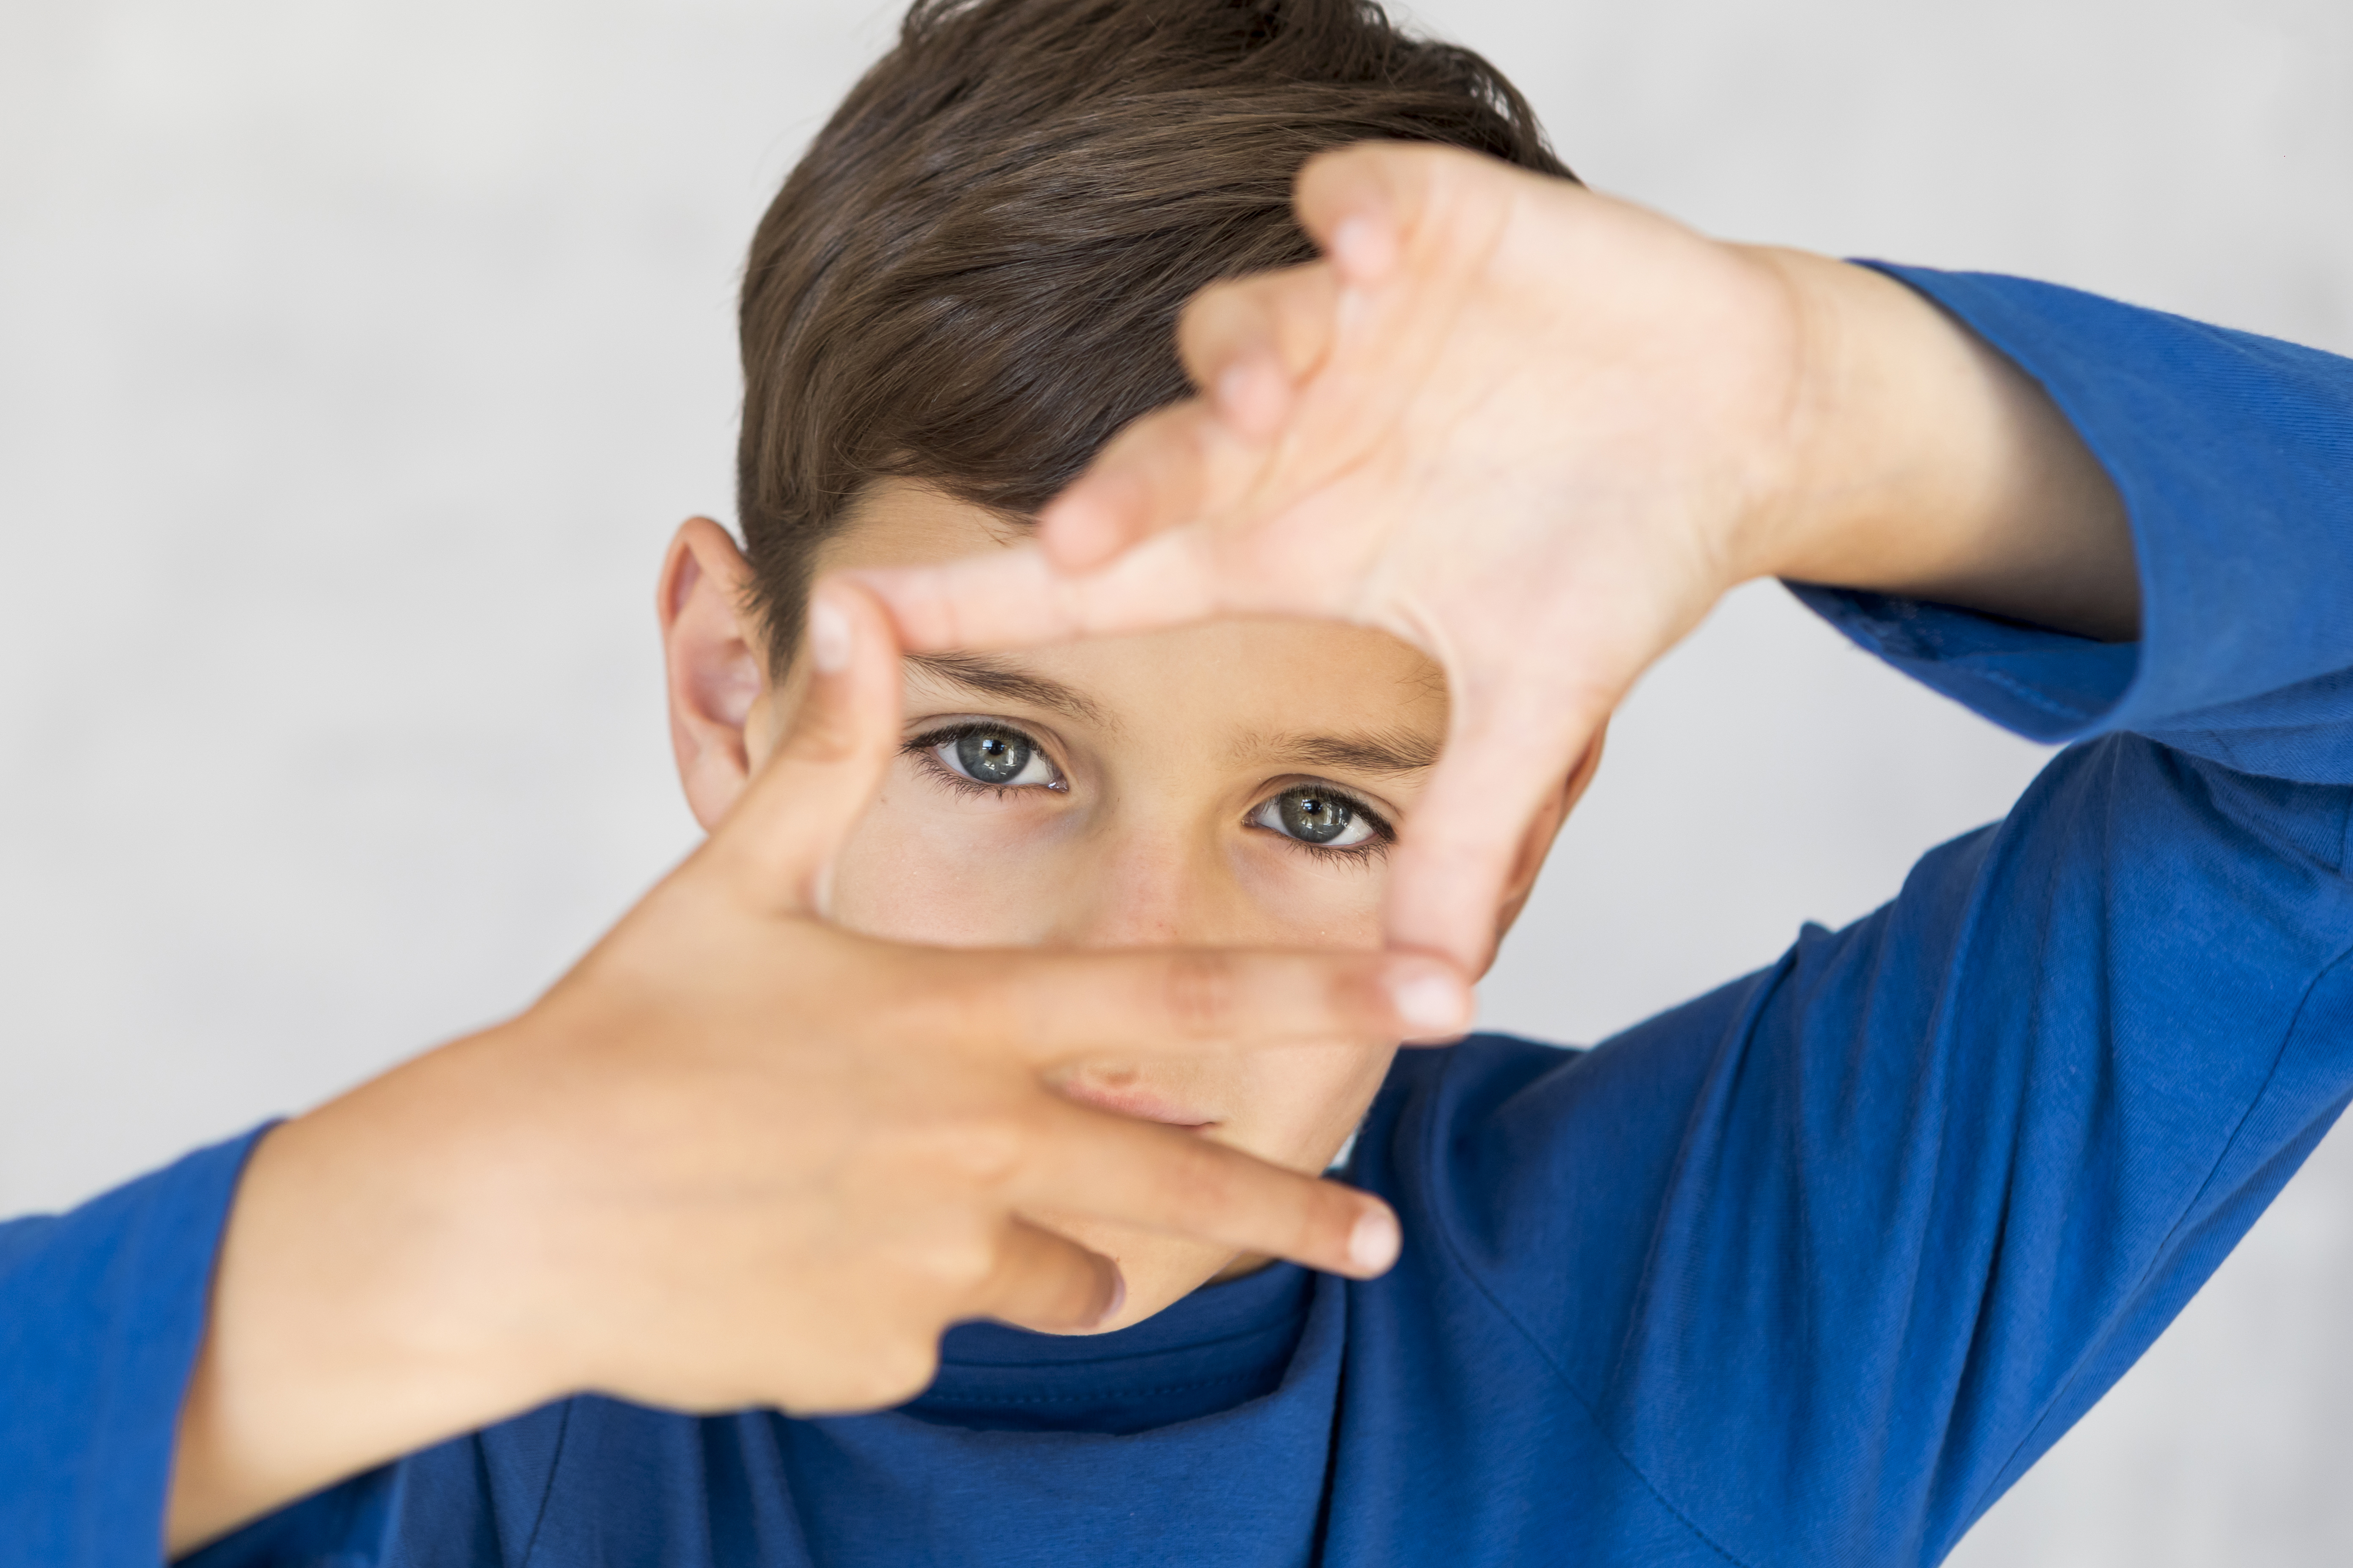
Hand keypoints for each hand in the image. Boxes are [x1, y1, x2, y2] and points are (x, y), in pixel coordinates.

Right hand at [169, 583, 1455, 1552]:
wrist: (497, 1215)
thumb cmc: (616, 1032)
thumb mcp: (728, 883)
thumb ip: (820, 754)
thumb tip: (850, 601)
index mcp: (954, 1020)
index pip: (1182, 1000)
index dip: (1322, 994)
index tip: (1441, 1001)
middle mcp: (972, 1144)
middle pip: (1184, 1187)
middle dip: (1291, 1214)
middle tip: (1375, 1237)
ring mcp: (932, 1262)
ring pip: (1055, 1273)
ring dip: (1031, 1251)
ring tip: (913, 1210)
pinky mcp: (881, 1352)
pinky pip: (938, 1331)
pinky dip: (902, 1302)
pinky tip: (799, 1260)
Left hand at [860, 143, 2133, 970]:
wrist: (1730, 424)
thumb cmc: (1609, 558)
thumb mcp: (1531, 715)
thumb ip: (1464, 852)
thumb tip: (1432, 1008)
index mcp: (1278, 541)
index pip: (1093, 575)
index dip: (971, 594)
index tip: (850, 617)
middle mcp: (1286, 434)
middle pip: (1153, 456)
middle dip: (1121, 491)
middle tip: (1091, 533)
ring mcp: (1352, 328)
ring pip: (1241, 330)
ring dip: (1247, 365)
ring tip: (1282, 401)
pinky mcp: (1429, 231)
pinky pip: (1355, 207)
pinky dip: (1352, 223)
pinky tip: (1372, 257)